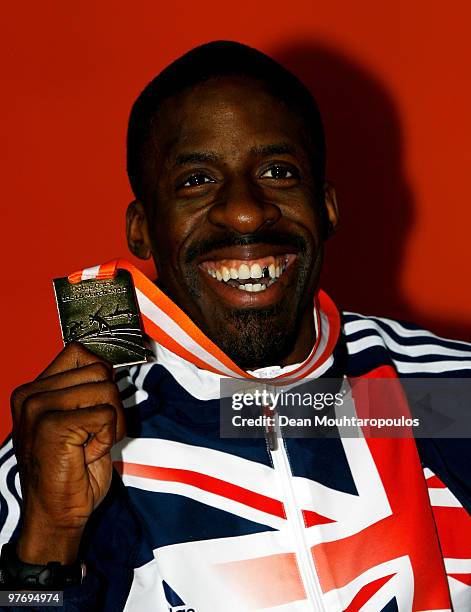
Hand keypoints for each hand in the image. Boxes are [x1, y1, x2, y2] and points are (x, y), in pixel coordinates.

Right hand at [10, 342, 124, 563]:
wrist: (56, 515)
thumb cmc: (70, 471)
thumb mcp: (76, 420)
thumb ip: (84, 390)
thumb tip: (109, 366)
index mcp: (33, 390)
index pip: (80, 353)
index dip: (101, 378)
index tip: (95, 407)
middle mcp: (31, 395)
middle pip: (99, 370)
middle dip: (110, 404)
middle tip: (92, 434)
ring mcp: (38, 409)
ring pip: (106, 389)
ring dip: (111, 421)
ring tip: (89, 444)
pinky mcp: (53, 426)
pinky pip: (107, 414)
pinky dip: (108, 436)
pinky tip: (88, 453)